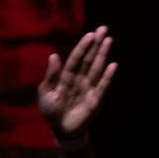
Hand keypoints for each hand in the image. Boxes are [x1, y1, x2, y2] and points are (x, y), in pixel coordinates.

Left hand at [38, 28, 115, 142]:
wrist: (60, 129)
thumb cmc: (50, 110)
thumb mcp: (45, 92)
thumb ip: (51, 75)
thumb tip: (54, 55)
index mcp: (66, 76)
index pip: (76, 58)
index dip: (83, 46)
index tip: (91, 34)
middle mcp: (79, 78)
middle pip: (89, 58)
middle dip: (96, 44)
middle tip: (104, 28)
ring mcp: (89, 88)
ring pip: (96, 68)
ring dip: (103, 54)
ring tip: (109, 40)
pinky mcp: (95, 99)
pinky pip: (102, 86)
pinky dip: (107, 76)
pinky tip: (113, 65)